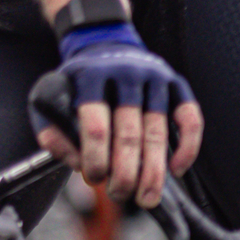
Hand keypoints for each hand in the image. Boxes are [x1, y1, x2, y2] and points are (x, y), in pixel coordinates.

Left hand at [32, 23, 200, 206]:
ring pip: (158, 131)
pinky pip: (190, 117)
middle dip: (125, 172)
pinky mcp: (176, 83)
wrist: (104, 42)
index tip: (94, 178)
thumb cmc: (77, 81)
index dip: (96, 158)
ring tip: (146, 197)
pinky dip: (187, 146)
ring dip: (153, 170)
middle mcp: (125, 74)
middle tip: (120, 195)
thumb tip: (74, 162)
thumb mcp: (50, 98)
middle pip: (129, 133)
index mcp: (90, 77)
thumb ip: (52, 132)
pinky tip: (176, 169)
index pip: (96, 125)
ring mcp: (154, 78)